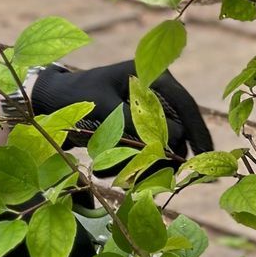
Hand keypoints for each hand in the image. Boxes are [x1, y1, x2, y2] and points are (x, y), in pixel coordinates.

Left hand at [30, 61, 212, 170]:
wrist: (49, 100)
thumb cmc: (74, 95)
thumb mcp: (103, 106)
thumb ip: (134, 122)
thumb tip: (171, 143)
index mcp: (151, 77)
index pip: (185, 105)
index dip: (198, 131)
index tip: (206, 155)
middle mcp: (153, 94)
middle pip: (174, 132)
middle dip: (157, 158)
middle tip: (137, 178)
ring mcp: (145, 113)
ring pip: (157, 147)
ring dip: (137, 166)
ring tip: (105, 174)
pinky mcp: (134, 130)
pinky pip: (142, 153)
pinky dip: (127, 166)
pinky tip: (103, 173)